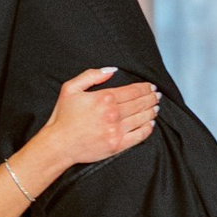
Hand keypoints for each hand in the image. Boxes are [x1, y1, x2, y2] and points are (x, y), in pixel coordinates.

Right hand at [44, 65, 160, 169]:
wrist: (59, 144)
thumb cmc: (63, 117)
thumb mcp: (70, 88)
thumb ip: (91, 76)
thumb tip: (112, 70)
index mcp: (104, 98)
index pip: (133, 90)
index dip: (145, 87)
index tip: (151, 86)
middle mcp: (113, 114)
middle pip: (140, 103)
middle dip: (151, 97)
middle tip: (157, 95)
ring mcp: (117, 130)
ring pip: (143, 117)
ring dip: (152, 111)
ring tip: (156, 107)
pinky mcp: (118, 145)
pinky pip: (140, 135)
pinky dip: (148, 128)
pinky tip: (150, 123)